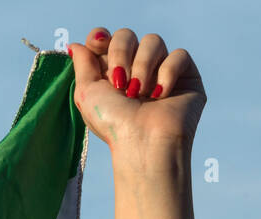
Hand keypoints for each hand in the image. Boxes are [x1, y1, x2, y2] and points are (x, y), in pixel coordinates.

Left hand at [65, 28, 205, 154]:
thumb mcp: (86, 93)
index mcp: (110, 72)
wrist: (143, 141)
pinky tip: (160, 95)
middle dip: (120, 54)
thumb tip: (74, 44)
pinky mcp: (186, 75)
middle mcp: (134, 68)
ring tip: (139, 94)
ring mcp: (160, 70)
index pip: (105, 39)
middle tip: (119, 82)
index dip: (100, 38)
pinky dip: (167, 73)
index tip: (97, 44)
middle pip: (127, 35)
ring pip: (153, 41)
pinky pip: (178, 55)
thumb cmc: (113, 124)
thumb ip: (82, 65)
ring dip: (142, 67)